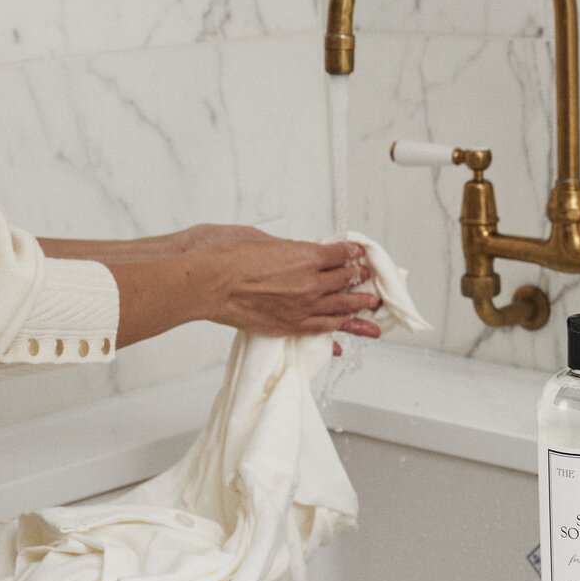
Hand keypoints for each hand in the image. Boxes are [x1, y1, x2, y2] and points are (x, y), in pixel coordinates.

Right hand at [192, 230, 383, 339]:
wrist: (206, 281)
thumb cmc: (227, 253)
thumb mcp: (265, 239)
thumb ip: (288, 248)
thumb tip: (297, 252)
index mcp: (308, 256)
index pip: (343, 255)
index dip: (353, 254)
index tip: (359, 255)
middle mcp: (312, 284)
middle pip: (347, 282)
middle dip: (361, 281)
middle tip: (371, 282)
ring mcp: (302, 308)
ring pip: (341, 309)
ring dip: (359, 309)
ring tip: (373, 311)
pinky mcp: (288, 326)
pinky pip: (319, 331)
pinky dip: (334, 334)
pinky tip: (343, 341)